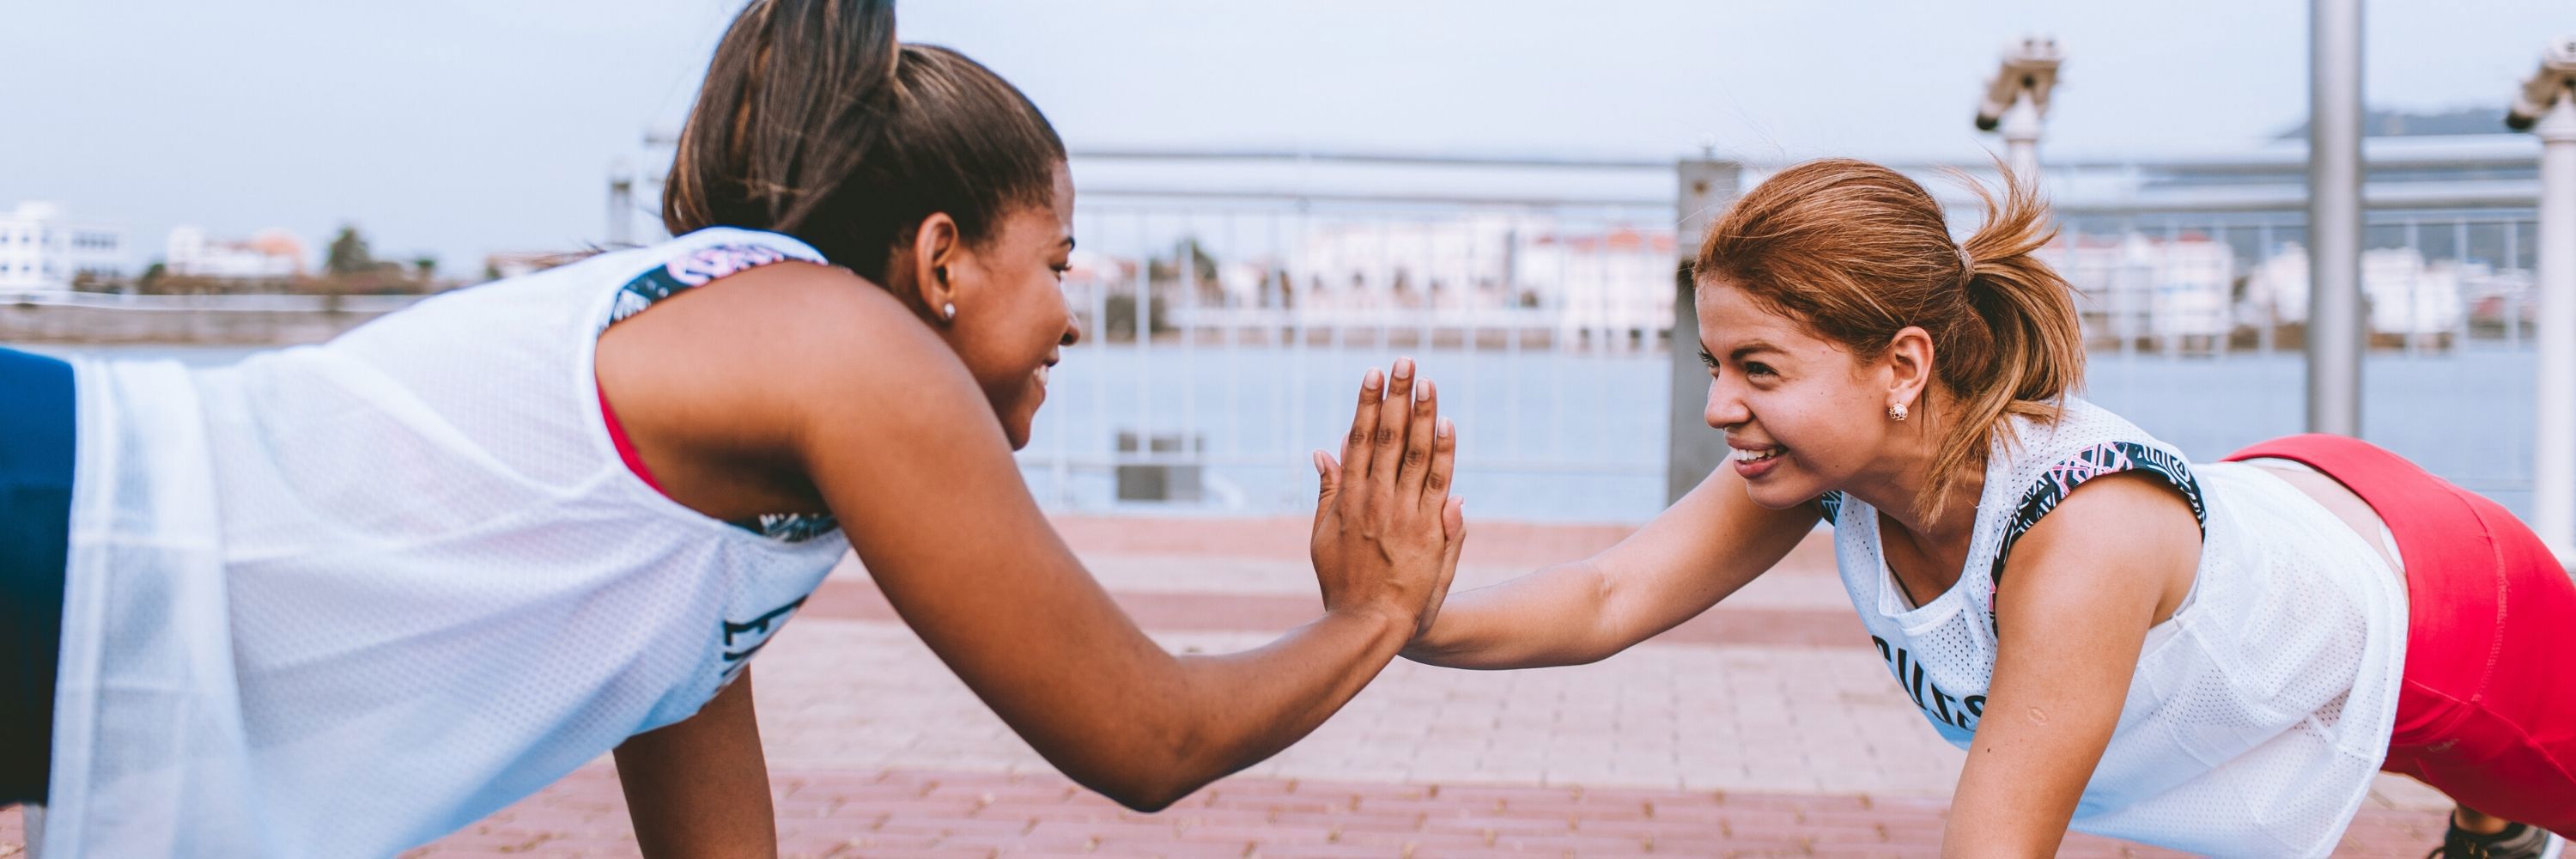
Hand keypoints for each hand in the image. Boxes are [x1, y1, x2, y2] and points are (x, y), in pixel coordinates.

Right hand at [1309, 357, 1467, 637]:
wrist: (1370, 623)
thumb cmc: (1342, 582)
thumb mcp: (1322, 535)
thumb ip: (1327, 491)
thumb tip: (1324, 450)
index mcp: (1349, 498)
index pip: (1361, 439)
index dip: (1369, 404)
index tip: (1375, 374)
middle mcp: (1376, 499)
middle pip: (1390, 437)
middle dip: (1398, 396)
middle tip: (1405, 361)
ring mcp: (1403, 514)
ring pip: (1416, 454)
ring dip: (1422, 415)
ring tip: (1428, 381)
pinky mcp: (1427, 530)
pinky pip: (1438, 483)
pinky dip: (1444, 454)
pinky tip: (1447, 424)